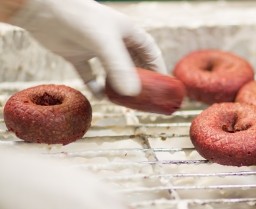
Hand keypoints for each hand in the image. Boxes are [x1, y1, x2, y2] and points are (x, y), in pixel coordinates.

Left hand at [9, 0, 166, 96]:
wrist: (41, 9)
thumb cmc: (79, 18)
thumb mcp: (105, 43)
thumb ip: (119, 69)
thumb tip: (131, 94)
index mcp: (127, 32)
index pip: (150, 53)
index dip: (158, 70)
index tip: (162, 88)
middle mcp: (113, 40)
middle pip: (133, 65)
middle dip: (139, 82)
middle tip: (144, 100)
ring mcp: (95, 48)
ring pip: (113, 72)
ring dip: (118, 87)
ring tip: (124, 102)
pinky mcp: (78, 55)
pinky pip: (91, 76)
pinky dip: (95, 86)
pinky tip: (100, 96)